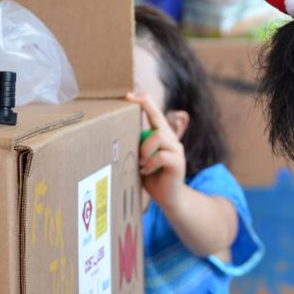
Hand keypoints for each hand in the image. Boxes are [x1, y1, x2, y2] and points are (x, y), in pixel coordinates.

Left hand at [126, 91, 186, 208]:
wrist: (169, 198)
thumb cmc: (152, 178)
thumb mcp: (140, 159)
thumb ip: (135, 146)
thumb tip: (115, 133)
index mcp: (161, 136)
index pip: (154, 112)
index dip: (144, 101)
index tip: (128, 95)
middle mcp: (171, 139)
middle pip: (158, 116)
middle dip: (145, 108)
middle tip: (129, 105)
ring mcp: (176, 150)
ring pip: (158, 136)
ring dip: (144, 149)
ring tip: (140, 162)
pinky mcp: (178, 163)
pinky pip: (161, 156)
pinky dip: (150, 163)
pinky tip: (146, 171)